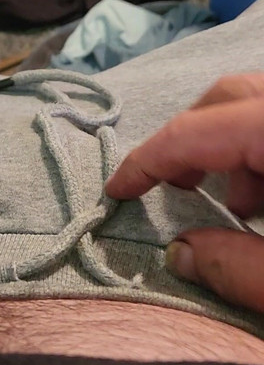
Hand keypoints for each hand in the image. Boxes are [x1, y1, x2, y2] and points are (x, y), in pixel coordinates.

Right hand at [105, 74, 263, 311]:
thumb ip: (238, 269)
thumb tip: (182, 254)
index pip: (197, 131)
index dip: (147, 161)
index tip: (116, 190)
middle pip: (230, 95)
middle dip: (193, 139)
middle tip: (179, 189)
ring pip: (259, 105)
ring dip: (236, 147)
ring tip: (239, 207)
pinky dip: (263, 150)